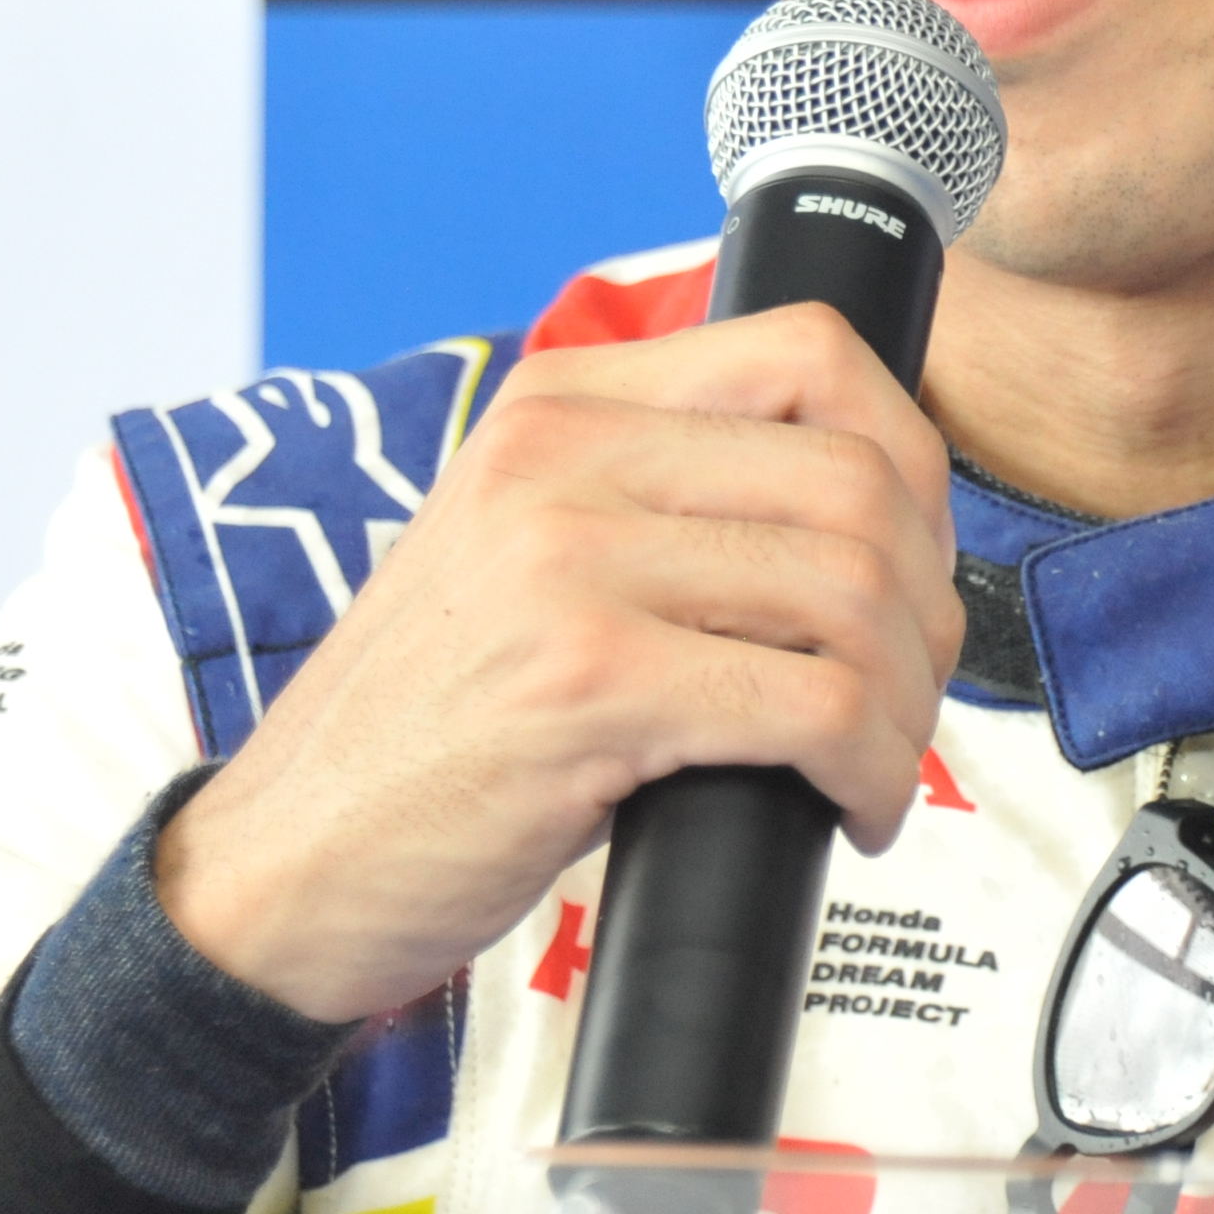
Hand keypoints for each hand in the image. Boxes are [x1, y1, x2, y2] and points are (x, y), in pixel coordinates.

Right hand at [151, 303, 962, 1023]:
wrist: (284, 861)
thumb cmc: (423, 730)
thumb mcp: (518, 554)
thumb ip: (650, 502)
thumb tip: (854, 519)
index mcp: (559, 403)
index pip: (807, 352)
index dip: (909, 451)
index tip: (917, 552)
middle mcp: (563, 457)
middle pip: (858, 478)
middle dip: (929, 600)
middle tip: (910, 687)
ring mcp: (572, 564)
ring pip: (854, 591)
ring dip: (908, 697)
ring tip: (878, 759)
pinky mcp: (591, 685)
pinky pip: (817, 704)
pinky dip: (871, 767)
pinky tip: (849, 811)